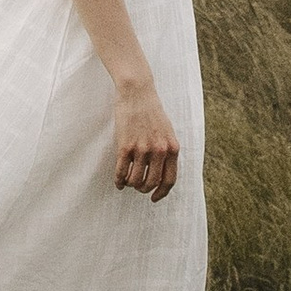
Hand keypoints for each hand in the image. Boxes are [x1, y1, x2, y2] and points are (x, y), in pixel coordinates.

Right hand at [113, 80, 179, 201]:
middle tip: (138, 187)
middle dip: (143, 189)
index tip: (154, 198)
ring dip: (130, 184)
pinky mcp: (125, 146)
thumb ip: (166, 150)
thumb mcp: (167, 131)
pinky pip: (121, 172)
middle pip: (151, 183)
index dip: (161, 193)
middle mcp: (159, 150)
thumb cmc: (151, 110)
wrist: (137, 92)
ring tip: (127, 181)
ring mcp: (142, 149)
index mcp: (172, 148)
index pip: (169, 180)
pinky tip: (118, 181)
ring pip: (135, 180)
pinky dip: (119, 180)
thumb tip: (162, 173)